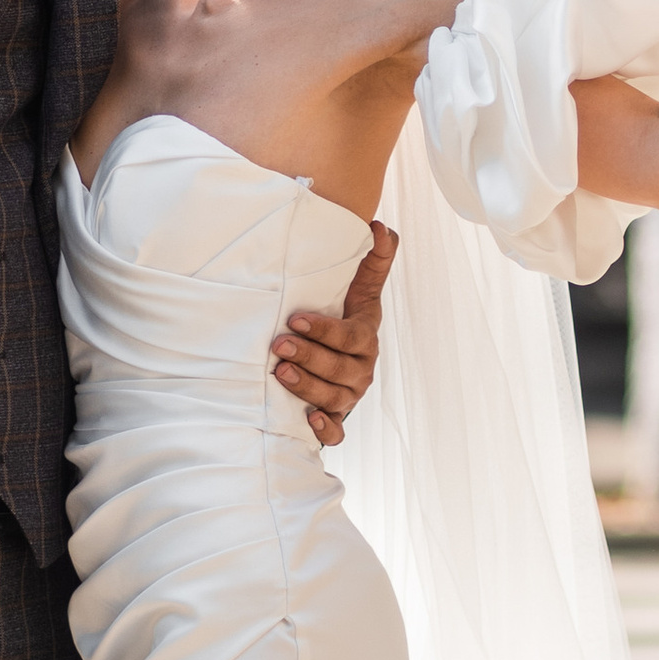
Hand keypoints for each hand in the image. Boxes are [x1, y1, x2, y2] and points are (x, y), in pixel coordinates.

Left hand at [272, 219, 395, 449]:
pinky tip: (310, 420)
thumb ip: (374, 256)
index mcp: (365, 336)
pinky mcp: (335, 416)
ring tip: (279, 373)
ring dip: (308, 388)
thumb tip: (380, 227)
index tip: (294, 319)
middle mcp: (361, 368)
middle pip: (342, 370)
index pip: (352, 337)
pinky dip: (326, 429)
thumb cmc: (342, 310)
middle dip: (310, 358)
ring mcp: (349, 394)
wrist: (332, 346)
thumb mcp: (358, 283)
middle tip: (278, 346)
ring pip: (336, 399)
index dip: (325, 331)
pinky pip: (338, 432)